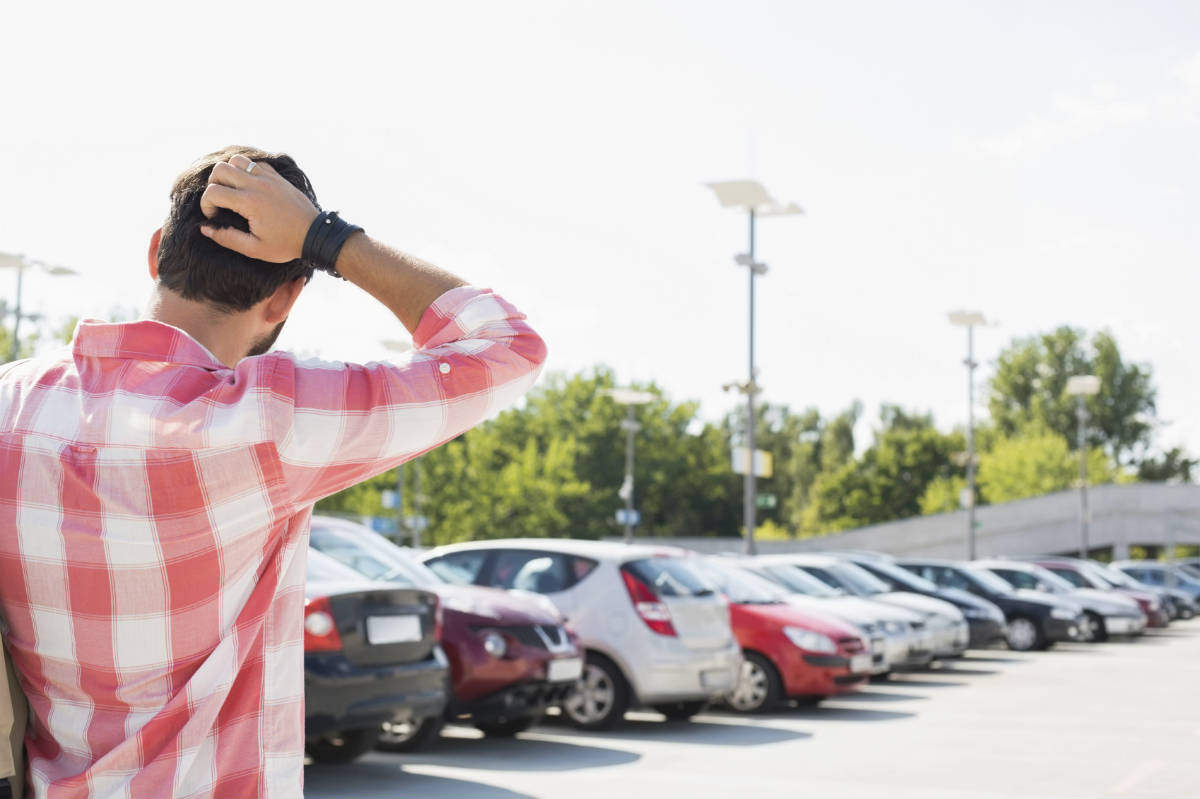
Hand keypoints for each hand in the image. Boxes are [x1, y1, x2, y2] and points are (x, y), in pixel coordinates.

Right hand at [199, 154, 318, 262]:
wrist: (315, 234)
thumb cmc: (286, 244)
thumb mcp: (255, 249)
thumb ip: (227, 238)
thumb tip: (205, 229)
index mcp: (250, 202)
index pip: (213, 192)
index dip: (207, 205)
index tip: (215, 217)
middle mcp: (257, 185)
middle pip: (220, 169)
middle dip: (213, 185)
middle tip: (220, 202)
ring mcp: (268, 178)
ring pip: (236, 160)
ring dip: (228, 173)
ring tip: (232, 191)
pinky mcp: (277, 176)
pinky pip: (254, 163)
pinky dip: (246, 170)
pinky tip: (248, 186)